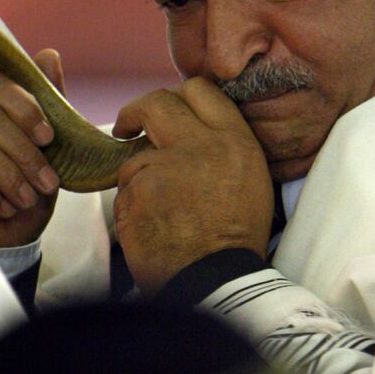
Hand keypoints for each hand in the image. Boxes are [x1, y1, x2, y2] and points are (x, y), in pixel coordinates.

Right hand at [0, 49, 64, 247]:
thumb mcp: (45, 156)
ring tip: (27, 199)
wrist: (2, 248)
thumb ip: (49, 106)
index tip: (50, 137)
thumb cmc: (20, 198)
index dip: (22, 105)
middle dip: (23, 150)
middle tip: (47, 182)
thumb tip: (49, 55)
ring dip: (8, 173)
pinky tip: (5, 209)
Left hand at [112, 78, 272, 293]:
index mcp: (235, 141)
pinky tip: (150, 229)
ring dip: (138, 179)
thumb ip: (223, 148)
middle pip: (158, 103)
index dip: (176, 95)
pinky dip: (130, 208)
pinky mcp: (138, 190)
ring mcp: (166, 165)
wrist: (215, 283)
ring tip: (160, 214)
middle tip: (125, 126)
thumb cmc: (234, 241)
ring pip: (134, 157)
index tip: (163, 109)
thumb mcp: (251, 182)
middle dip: (135, 111)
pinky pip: (124, 191)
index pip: (200, 90)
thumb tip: (192, 129)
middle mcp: (202, 145)